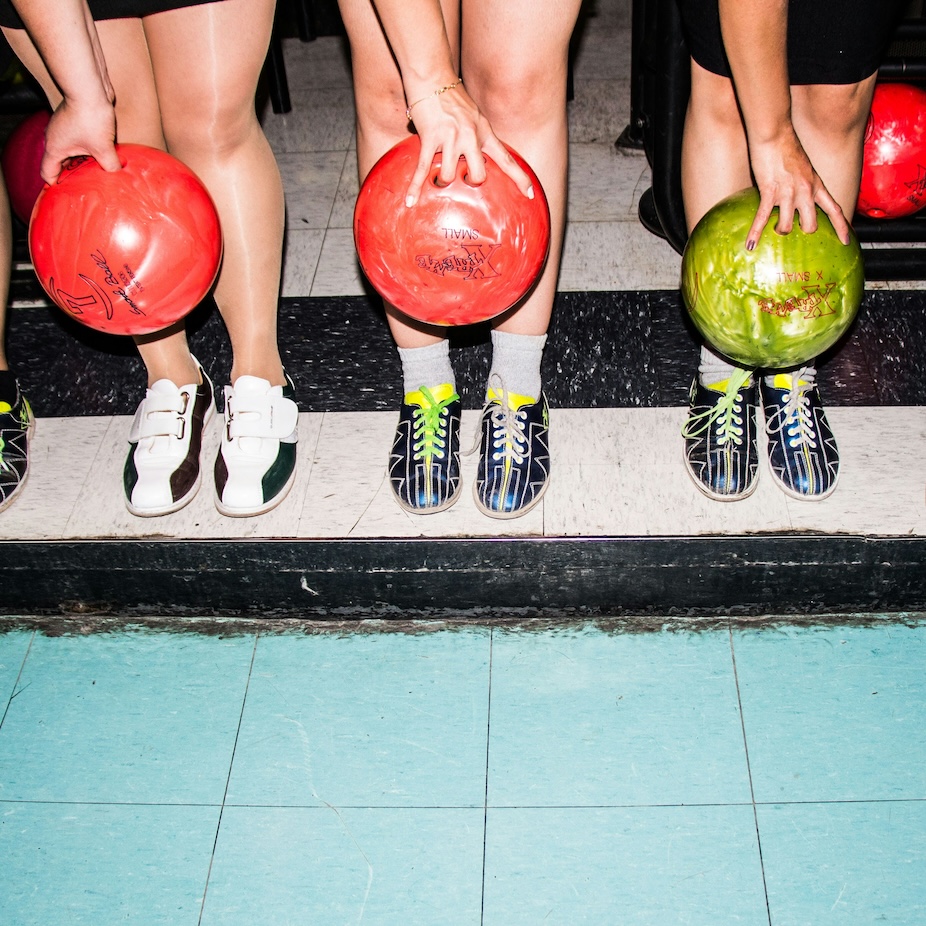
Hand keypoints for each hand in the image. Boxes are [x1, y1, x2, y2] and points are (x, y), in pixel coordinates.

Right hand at [40, 93, 119, 184]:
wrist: (90, 87)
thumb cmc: (90, 117)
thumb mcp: (103, 148)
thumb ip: (109, 165)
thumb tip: (117, 175)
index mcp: (55, 148)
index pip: (47, 172)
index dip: (54, 185)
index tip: (65, 194)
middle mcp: (56, 139)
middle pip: (61, 164)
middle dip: (73, 175)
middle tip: (87, 187)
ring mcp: (65, 129)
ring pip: (72, 152)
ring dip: (84, 162)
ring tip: (98, 173)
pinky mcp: (76, 122)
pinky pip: (81, 141)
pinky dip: (89, 150)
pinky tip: (104, 155)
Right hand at [404, 82, 533, 206]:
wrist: (433, 77)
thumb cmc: (452, 98)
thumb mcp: (474, 117)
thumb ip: (478, 137)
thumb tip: (476, 158)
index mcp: (484, 133)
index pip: (506, 159)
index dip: (519, 178)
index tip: (530, 194)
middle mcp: (470, 137)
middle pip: (478, 176)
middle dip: (471, 182)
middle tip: (463, 177)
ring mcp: (450, 139)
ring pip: (450, 176)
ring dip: (443, 181)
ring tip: (439, 177)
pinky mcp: (430, 139)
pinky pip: (423, 169)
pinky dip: (415, 187)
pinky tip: (410, 201)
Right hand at [745, 129, 849, 248]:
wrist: (775, 132)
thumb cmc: (786, 146)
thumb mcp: (803, 167)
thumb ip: (803, 183)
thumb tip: (796, 196)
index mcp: (816, 185)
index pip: (834, 210)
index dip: (841, 228)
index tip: (846, 242)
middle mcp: (806, 191)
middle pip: (811, 225)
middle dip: (802, 232)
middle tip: (794, 231)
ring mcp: (788, 193)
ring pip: (787, 226)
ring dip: (780, 231)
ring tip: (773, 229)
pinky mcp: (770, 191)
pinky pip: (762, 218)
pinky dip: (755, 233)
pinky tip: (750, 244)